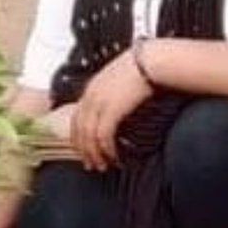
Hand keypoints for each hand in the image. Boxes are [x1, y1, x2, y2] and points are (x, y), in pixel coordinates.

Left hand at [70, 50, 151, 170]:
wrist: (150, 60)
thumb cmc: (140, 68)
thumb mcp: (118, 79)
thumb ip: (111, 92)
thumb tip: (115, 107)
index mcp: (91, 89)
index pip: (76, 118)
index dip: (78, 137)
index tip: (83, 150)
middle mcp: (90, 96)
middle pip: (79, 129)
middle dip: (84, 150)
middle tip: (90, 165)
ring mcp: (99, 103)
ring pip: (89, 136)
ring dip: (95, 154)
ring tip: (102, 166)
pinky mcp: (111, 109)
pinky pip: (103, 135)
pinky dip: (107, 149)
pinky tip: (113, 157)